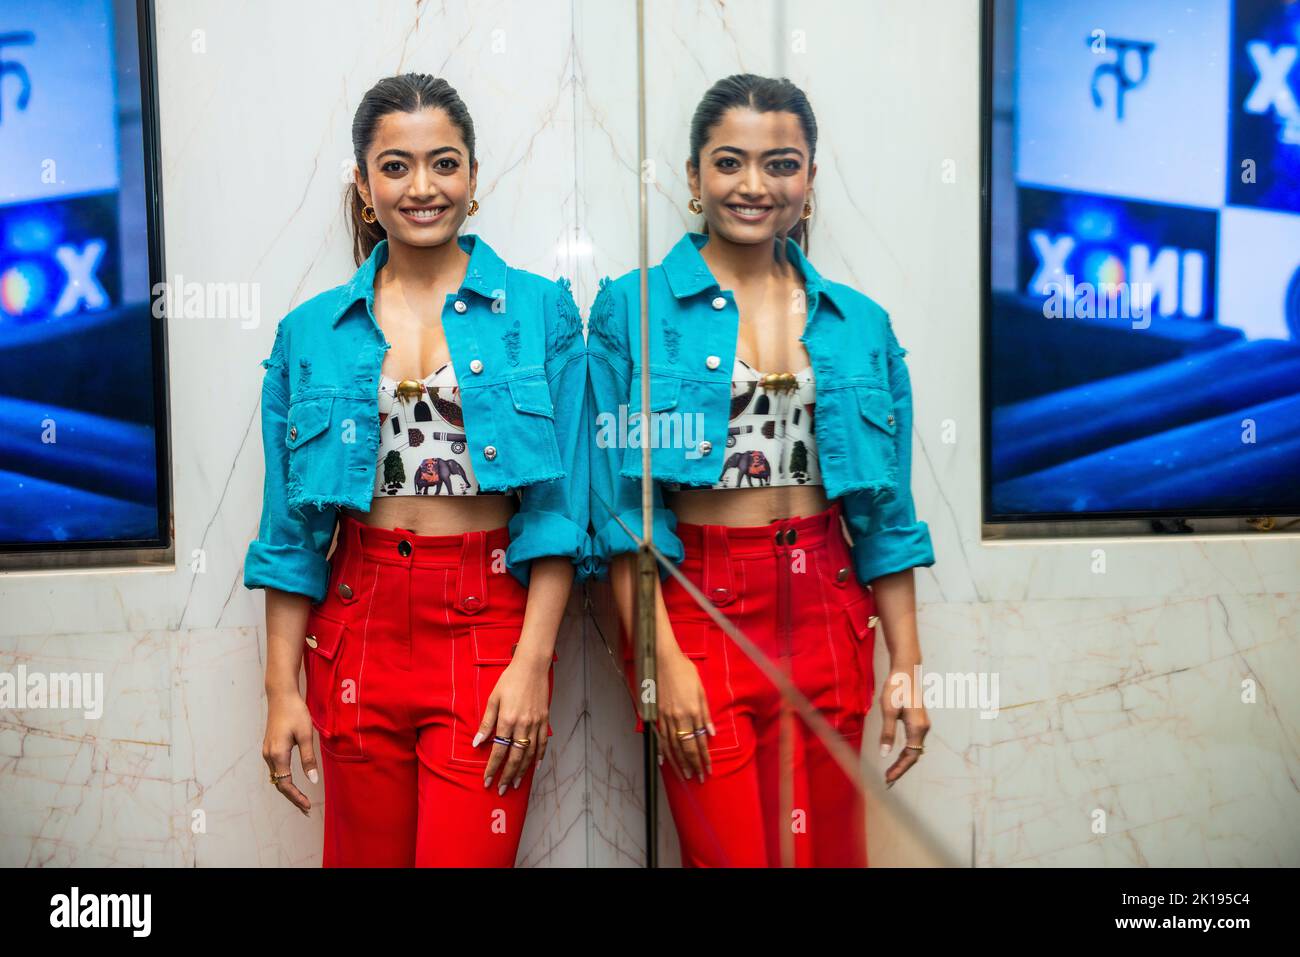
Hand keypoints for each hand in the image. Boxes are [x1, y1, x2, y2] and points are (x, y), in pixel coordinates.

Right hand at [263, 687, 317, 814]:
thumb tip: (313, 780)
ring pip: (277, 776)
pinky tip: (293, 781)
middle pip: (279, 783)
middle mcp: (268, 755)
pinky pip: (276, 768)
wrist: (281, 696)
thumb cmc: (295, 712)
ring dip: (288, 788)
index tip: (307, 806)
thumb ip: (308, 759)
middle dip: (292, 796)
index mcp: (278, 754)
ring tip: (301, 797)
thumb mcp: (306, 735)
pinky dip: (284, 778)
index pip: (286, 783)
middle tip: (305, 807)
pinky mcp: (269, 747)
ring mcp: (267, 751)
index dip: (296, 797)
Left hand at [476, 654, 550, 793]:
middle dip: (507, 775)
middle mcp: (523, 725)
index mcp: (507, 720)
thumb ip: (486, 722)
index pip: (498, 751)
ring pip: (530, 754)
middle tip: (501, 789)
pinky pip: (542, 743)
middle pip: (515, 757)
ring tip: (515, 784)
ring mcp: (536, 724)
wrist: (532, 667)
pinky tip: (535, 767)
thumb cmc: (509, 680)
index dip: (492, 768)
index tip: (487, 780)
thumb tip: (477, 743)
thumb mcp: (493, 699)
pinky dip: (539, 757)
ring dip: (522, 771)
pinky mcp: (544, 720)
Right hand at [654, 645, 715, 781]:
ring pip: (671, 746)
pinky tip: (665, 761)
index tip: (708, 769)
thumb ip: (704, 713)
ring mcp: (664, 717)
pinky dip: (663, 751)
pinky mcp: (656, 715)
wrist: (662, 659)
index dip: (703, 757)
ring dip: (678, 763)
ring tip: (684, 775)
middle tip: (697, 778)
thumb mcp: (700, 689)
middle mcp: (677, 718)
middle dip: (692, 765)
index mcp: (690, 711)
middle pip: (684, 748)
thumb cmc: (684, 671)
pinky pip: (660, 737)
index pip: (698, 741)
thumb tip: (709, 733)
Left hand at [879, 662, 929, 787]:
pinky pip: (914, 741)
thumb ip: (888, 733)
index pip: (910, 755)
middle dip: (901, 768)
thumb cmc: (896, 688)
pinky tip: (897, 755)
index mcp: (917, 727)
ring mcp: (923, 724)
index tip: (888, 778)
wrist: (906, 671)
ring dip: (903, 761)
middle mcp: (923, 728)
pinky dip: (906, 752)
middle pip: (914, 755)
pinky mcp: (919, 720)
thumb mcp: (888, 711)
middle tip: (888, 779)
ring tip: (891, 771)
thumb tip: (885, 754)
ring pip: (915, 749)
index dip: (899, 769)